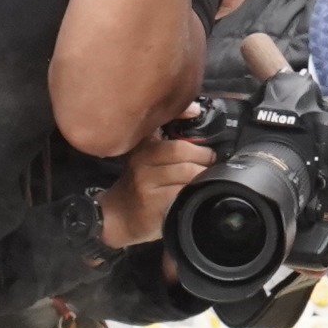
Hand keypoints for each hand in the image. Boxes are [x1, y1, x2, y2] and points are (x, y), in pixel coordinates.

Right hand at [102, 118, 217, 246]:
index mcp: (142, 145)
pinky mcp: (152, 203)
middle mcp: (141, 161)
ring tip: (202, 179)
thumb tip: (194, 110)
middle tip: (209, 163)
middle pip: (182, 150)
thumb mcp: (146, 156)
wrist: (119, 217)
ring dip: (202, 176)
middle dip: (204, 157)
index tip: (200, 128)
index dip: (187, 121)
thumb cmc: (139, 185)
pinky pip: (183, 192)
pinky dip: (194, 192)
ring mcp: (145, 182)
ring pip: (187, 172)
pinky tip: (192, 195)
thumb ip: (166, 136)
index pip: (167, 125)